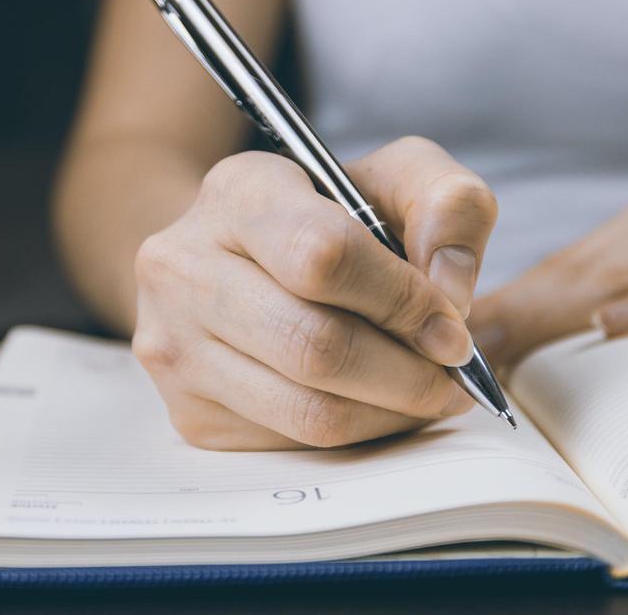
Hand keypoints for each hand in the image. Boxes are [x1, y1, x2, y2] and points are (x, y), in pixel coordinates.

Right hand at [133, 137, 497, 449]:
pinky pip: (294, 445)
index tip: (451, 328)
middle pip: (315, 346)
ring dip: (391, 413)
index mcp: (239, 192)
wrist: (237, 262)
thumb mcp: (395, 181)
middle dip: (407, 373)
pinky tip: (374, 403)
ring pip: (308, 411)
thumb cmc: (329, 220)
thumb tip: (450, 292)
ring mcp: (176, 346)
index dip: (402, 301)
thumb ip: (448, 206)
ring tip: (424, 392)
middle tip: (451, 375)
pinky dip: (357, 434)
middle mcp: (183, 267)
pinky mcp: (189, 414)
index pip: (323, 256)